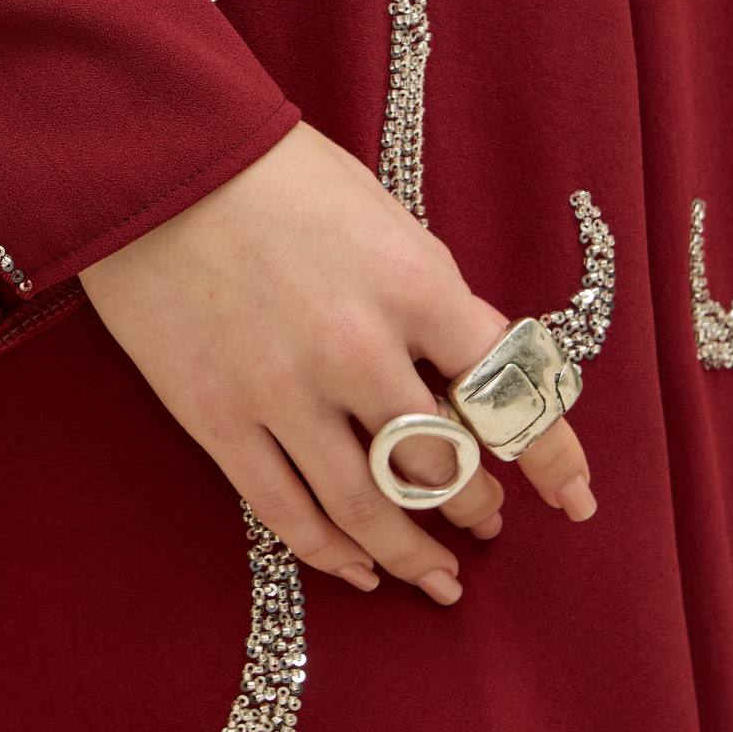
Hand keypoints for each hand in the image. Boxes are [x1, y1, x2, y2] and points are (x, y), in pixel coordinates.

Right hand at [79, 120, 595, 603]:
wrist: (158, 157)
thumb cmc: (275, 171)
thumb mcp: (381, 215)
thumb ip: (425, 297)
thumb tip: (459, 378)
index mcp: (414, 288)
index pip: (511, 396)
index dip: (554, 458)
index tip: (574, 499)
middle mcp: (359, 352)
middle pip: (444, 467)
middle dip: (477, 505)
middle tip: (487, 518)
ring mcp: (284, 393)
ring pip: (371, 510)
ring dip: (416, 554)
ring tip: (439, 574)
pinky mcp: (218, 418)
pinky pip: (287, 511)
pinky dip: (333, 553)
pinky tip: (360, 567)